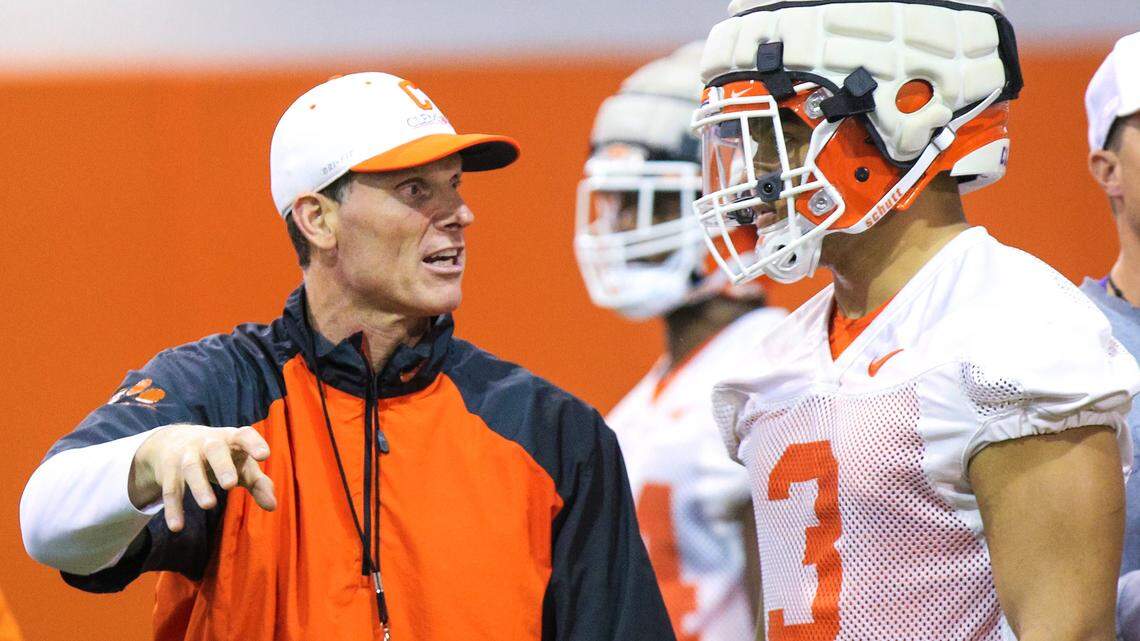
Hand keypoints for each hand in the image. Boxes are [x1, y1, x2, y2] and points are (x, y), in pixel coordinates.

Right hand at [128, 425, 276, 531]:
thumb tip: (273, 506)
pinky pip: (170, 489)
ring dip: (199, 486)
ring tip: (210, 505)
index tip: (264, 455)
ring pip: (191, 468)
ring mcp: (186, 455)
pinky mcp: (168, 471)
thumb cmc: (222, 456)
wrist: (174, 440)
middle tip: (231, 484)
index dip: (254, 443)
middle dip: (223, 466)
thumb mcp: (241, 465)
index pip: (244, 435)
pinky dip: (173, 508)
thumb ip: (259, 483)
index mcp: (231, 439)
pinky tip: (177, 527)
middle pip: (215, 450)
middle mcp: (208, 443)